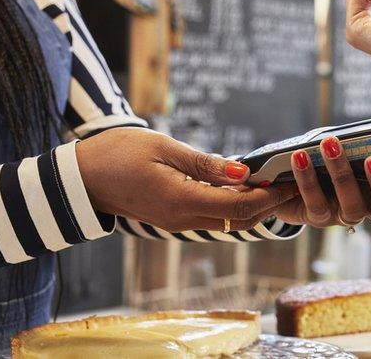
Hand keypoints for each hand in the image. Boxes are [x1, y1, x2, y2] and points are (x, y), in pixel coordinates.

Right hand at [77, 128, 298, 231]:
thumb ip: (206, 164)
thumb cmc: (117, 153)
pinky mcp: (172, 218)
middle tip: (291, 183)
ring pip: (227, 221)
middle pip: (239, 219)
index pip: (239, 206)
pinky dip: (233, 206)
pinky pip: (211, 216)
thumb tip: (245, 174)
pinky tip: (245, 188)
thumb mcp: (164, 148)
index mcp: (182, 201)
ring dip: (253, 207)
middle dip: (268, 204)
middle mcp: (183, 219)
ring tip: (274, 184)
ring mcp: (177, 222)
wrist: (79, 176)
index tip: (289, 182)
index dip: (268, 196)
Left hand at [273, 136, 370, 227]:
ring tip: (330, 143)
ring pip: (352, 206)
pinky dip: (307, 177)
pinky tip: (300, 156)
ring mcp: (345, 215)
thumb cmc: (328, 156)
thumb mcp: (348, 148)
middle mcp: (370, 208)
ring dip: (341, 172)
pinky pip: (316, 201)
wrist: (286, 179)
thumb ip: (365, 143)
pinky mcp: (318, 217)